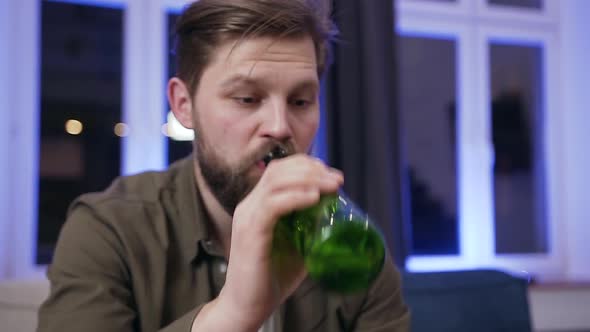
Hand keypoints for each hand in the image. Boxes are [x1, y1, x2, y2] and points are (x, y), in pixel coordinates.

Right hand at [218, 154, 342, 330]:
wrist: (246, 305)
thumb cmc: (271, 277)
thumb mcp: (297, 245)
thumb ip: (309, 227)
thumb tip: (337, 216)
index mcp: (258, 204)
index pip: (279, 170)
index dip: (306, 166)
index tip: (331, 174)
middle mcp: (249, 205)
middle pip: (278, 170)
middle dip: (311, 169)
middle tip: (337, 179)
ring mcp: (247, 217)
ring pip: (276, 182)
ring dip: (308, 180)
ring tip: (331, 186)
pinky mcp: (250, 232)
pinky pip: (272, 205)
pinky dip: (295, 197)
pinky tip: (314, 198)